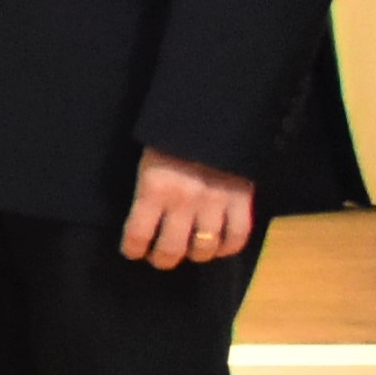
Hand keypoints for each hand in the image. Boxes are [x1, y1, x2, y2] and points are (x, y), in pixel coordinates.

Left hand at [123, 147, 262, 269]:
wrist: (213, 115)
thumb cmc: (171, 138)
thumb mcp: (147, 161)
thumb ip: (147, 192)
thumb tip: (142, 220)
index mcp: (154, 188)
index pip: (138, 234)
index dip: (133, 249)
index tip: (133, 252)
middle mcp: (184, 200)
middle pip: (172, 249)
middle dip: (163, 259)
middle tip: (160, 257)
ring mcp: (215, 202)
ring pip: (205, 248)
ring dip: (195, 254)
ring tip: (190, 250)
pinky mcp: (242, 200)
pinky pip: (237, 236)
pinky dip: (228, 247)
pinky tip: (219, 246)